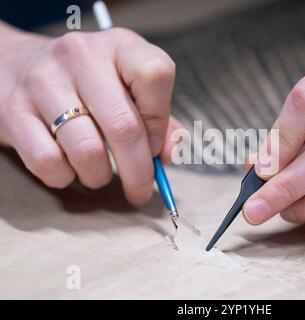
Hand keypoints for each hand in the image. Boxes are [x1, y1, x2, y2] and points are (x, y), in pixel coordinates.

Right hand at [0, 25, 180, 204]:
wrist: (16, 65)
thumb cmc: (86, 84)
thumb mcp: (128, 87)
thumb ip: (159, 120)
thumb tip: (168, 155)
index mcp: (121, 46)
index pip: (155, 75)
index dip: (159, 121)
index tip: (153, 145)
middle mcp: (82, 56)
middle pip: (124, 126)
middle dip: (138, 172)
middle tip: (140, 191)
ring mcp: (43, 80)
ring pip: (87, 151)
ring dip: (99, 177)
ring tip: (99, 174)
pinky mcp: (13, 110)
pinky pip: (48, 162)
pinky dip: (65, 177)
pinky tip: (69, 168)